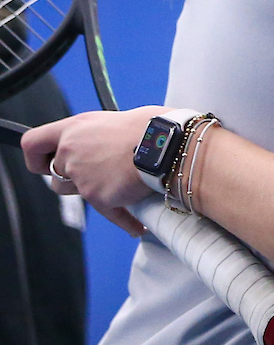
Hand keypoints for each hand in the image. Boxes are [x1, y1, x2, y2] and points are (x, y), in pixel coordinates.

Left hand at [22, 105, 167, 236]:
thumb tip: (103, 145)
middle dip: (74, 176)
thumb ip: (99, 135)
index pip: (32, 144)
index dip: (38, 156)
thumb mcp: (117, 120)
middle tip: (99, 170)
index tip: (48, 161)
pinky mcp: (98, 198)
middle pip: (56, 176)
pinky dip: (125, 219)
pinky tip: (136, 225)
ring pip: (77, 193)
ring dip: (93, 191)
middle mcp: (72, 152)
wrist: (168, 144)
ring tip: (120, 185)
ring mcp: (83, 178)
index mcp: (75, 128)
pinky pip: (109, 213)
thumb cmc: (152, 126)